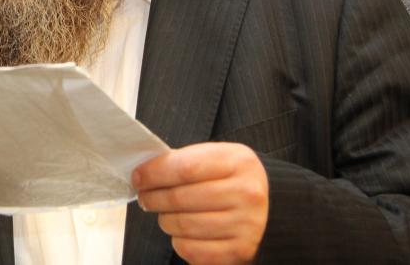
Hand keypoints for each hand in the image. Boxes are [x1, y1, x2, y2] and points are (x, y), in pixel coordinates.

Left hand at [133, 143, 267, 264]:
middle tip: (145, 197)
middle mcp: (246, 193)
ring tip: (165, 214)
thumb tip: (144, 173)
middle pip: (180, 198)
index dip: (154, 173)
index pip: (184, 168)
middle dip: (153, 198)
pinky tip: (183, 232)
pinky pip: (192, 250)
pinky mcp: (240, 251)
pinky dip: (179, 242)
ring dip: (164, 220)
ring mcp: (246, 225)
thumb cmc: (232, 180)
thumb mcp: (217, 158)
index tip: (137, 177)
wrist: (272, 209)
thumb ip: (184, 161)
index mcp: (238, 162)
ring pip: (183, 225)